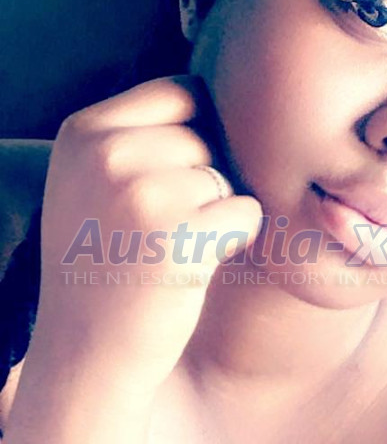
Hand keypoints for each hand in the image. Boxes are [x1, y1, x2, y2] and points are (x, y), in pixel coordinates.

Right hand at [32, 75, 262, 393]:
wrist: (86, 354)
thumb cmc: (107, 264)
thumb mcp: (95, 180)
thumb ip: (141, 133)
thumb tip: (228, 88)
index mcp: (84, 131)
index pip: (181, 90)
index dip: (198, 134)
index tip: (173, 181)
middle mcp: (107, 153)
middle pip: (206, 135)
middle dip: (205, 179)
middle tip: (165, 229)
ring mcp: (140, 192)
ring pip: (227, 175)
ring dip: (216, 212)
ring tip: (171, 248)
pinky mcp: (179, 235)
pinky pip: (245, 211)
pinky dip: (233, 240)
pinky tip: (189, 266)